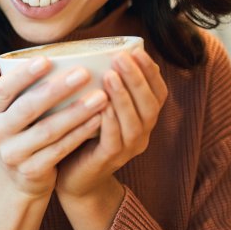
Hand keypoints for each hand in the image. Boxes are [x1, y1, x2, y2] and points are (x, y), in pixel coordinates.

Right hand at [0, 56, 107, 199]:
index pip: (2, 90)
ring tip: (100, 96)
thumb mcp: (4, 111)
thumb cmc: (18, 131)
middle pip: (27, 108)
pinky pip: (59, 149)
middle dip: (56, 89)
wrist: (20, 178)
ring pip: (47, 130)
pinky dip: (79, 134)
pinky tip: (98, 119)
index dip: (22, 75)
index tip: (46, 60)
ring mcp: (13, 154)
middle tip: (83, 73)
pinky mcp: (32, 171)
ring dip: (76, 112)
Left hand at [56, 48, 167, 199]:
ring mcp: (127, 149)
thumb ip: (101, 86)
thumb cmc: (82, 134)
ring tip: (110, 76)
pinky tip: (101, 106)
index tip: (137, 50)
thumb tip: (91, 51)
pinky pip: (114, 141)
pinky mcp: (108, 161)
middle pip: (150, 105)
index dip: (150, 72)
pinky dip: (110, 122)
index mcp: (142, 119)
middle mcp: (141, 134)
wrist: (73, 178)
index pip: (157, 93)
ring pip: (135, 122)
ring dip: (124, 97)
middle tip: (121, 58)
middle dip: (137, 79)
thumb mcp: (95, 107)